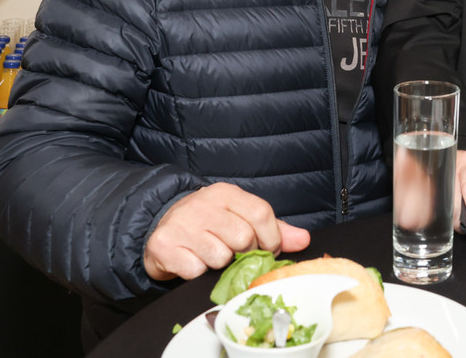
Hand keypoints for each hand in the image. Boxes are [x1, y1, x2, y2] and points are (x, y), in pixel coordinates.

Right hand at [143, 183, 310, 281]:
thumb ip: (273, 228)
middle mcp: (203, 204)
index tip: (268, 249)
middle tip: (235, 254)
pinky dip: (198, 272)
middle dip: (244, 253)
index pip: (261, 213)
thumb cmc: (209, 223)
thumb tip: (303, 240)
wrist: (162, 226)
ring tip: (211, 254)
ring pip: (220, 257)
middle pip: (243, 238)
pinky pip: (196, 270)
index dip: (271, 238)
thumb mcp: (240, 217)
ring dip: (220, 264)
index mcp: (226, 193)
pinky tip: (193, 261)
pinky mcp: (164, 245)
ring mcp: (181, 224)